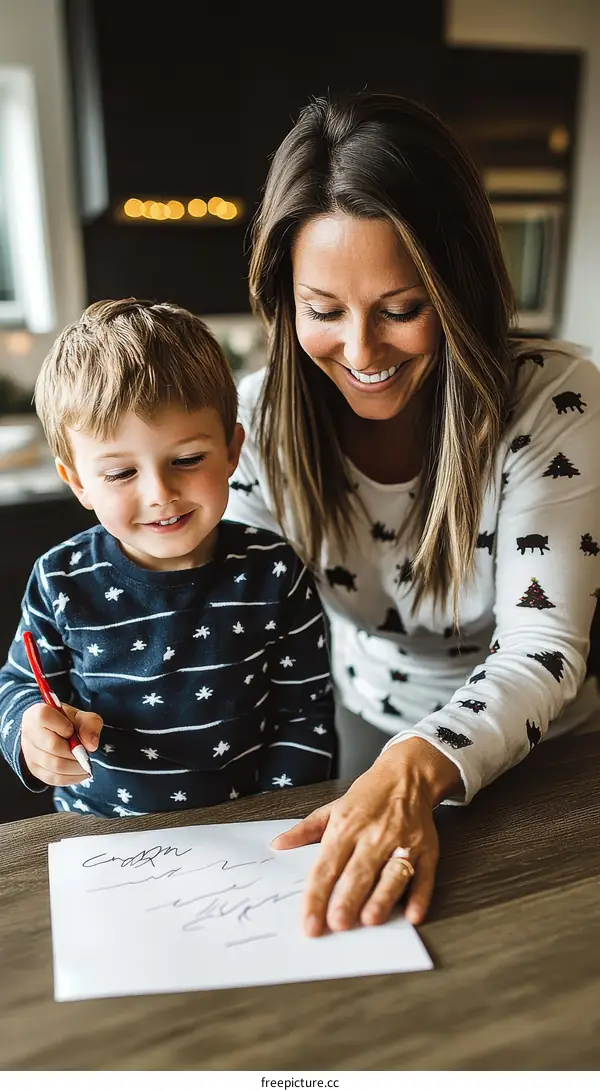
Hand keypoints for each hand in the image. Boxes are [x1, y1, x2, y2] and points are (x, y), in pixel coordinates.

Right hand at [20, 702, 101, 786]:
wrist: (54, 733)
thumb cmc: (68, 722)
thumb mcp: (81, 717)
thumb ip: (89, 725)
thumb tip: (91, 746)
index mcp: (36, 714)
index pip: (44, 717)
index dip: (63, 726)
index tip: (72, 730)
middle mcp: (28, 733)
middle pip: (52, 746)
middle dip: (75, 752)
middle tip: (86, 754)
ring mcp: (29, 753)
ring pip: (54, 765)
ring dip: (75, 767)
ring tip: (86, 764)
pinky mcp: (34, 769)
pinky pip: (53, 778)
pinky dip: (71, 777)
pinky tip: (80, 773)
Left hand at [272, 738, 460, 935]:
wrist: (406, 775)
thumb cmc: (367, 797)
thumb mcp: (332, 808)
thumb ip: (305, 830)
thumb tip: (278, 845)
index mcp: (346, 827)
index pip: (326, 866)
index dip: (316, 896)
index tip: (309, 922)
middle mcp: (373, 836)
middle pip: (359, 872)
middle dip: (348, 899)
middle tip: (337, 924)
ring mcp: (403, 842)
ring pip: (392, 874)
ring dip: (382, 897)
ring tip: (370, 920)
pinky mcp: (427, 849)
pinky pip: (424, 875)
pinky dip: (420, 895)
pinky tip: (414, 914)